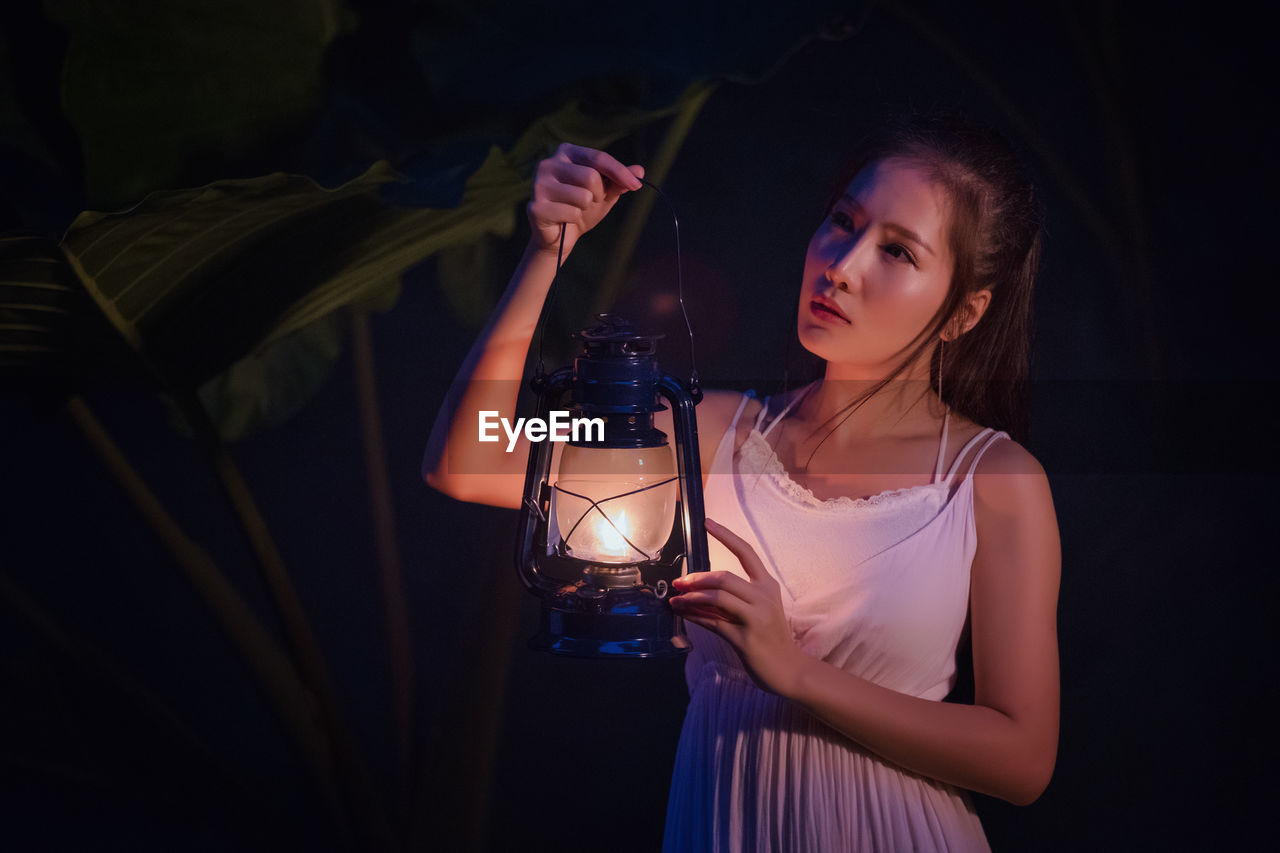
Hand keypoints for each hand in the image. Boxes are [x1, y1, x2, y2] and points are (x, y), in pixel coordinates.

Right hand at [527, 143, 644, 255]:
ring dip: (585, 208)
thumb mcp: (605, 193)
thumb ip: (619, 181)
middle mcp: (548, 163)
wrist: (560, 237)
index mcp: (566, 153)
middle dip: (598, 194)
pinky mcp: (535, 206)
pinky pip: (571, 213)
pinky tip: (563, 220)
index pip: (598, 157)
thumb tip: (640, 170)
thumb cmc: (582, 209)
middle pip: (590, 176)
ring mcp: (538, 184)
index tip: (636, 185)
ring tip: (574, 211)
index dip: (620, 172)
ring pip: (582, 196)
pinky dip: (574, 220)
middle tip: (590, 202)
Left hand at [669, 518, 805, 696]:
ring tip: (675, 600)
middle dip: (697, 578)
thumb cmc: (771, 638)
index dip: (726, 536)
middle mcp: (763, 597)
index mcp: (768, 585)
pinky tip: (682, 614)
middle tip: (678, 582)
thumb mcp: (758, 611)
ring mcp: (756, 617)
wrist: (789, 670)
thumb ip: (733, 597)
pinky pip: (713, 622)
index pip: (746, 553)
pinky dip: (694, 617)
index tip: (707, 522)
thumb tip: (698, 589)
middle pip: (724, 577)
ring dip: (691, 598)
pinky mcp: (745, 638)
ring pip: (717, 598)